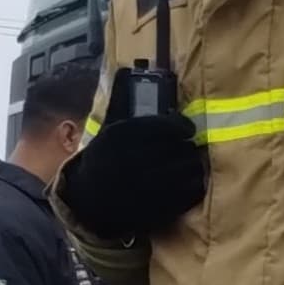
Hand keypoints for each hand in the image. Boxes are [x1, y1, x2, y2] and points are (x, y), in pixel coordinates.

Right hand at [56, 81, 207, 240]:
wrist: (88, 204)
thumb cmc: (103, 162)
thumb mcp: (108, 134)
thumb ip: (128, 111)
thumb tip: (140, 76)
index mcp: (118, 137)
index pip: (164, 125)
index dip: (182, 126)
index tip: (188, 129)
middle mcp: (132, 160)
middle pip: (179, 147)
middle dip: (187, 147)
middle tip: (186, 149)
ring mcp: (145, 186)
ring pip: (188, 169)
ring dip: (194, 165)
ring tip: (189, 165)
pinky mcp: (156, 208)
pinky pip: (190, 193)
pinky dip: (196, 185)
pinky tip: (190, 182)